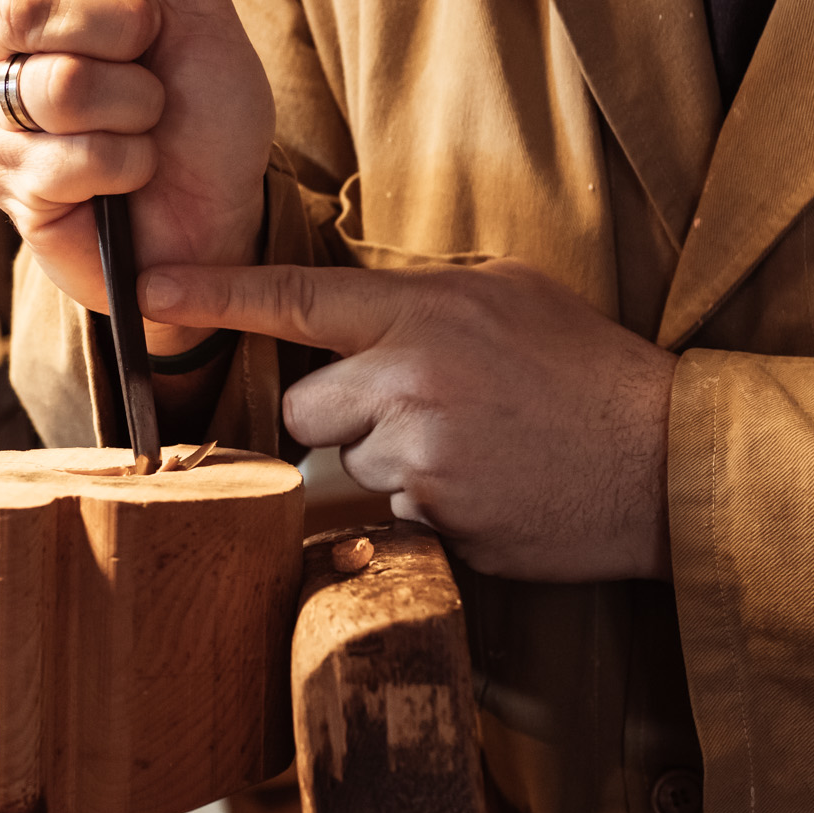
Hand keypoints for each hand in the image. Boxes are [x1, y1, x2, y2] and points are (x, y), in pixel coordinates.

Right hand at [0, 0, 273, 352]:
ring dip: (134, 106)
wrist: (224, 219)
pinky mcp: (9, 189)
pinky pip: (63, 159)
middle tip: (151, 52)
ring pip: (52, 86)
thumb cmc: (205, 111)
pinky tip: (133, 173)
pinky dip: (127, 164)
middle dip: (114, 25)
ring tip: (149, 123)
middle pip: (19, 2)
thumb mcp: (195, 5)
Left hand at [139, 258, 677, 581]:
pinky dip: (426, 508)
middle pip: (302, 407)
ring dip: (390, 464)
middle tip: (426, 410)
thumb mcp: (508, 295)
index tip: (146, 290)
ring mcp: (420, 457)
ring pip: (347, 466)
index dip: (212, 294)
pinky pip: (391, 514)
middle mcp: (409, 379)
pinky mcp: (435, 522)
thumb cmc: (589, 369)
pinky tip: (486, 488)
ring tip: (472, 450)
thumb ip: (419, 299)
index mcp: (424, 310)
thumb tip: (348, 314)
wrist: (667, 460)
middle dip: (343, 415)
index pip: (295, 297)